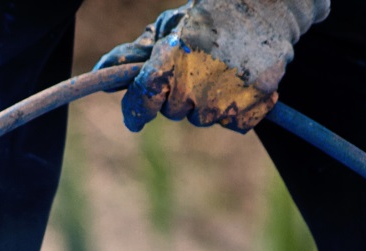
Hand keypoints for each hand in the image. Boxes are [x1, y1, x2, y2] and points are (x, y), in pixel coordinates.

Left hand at [96, 0, 329, 133]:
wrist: (265, 5)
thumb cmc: (207, 16)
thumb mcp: (166, 28)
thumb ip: (134, 54)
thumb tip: (101, 73)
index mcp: (171, 59)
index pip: (143, 99)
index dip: (135, 110)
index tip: (135, 118)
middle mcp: (197, 83)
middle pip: (175, 112)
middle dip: (178, 96)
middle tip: (193, 69)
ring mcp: (228, 96)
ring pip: (204, 119)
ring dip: (207, 102)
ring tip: (219, 71)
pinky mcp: (256, 103)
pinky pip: (235, 124)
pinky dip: (237, 109)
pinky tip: (239, 82)